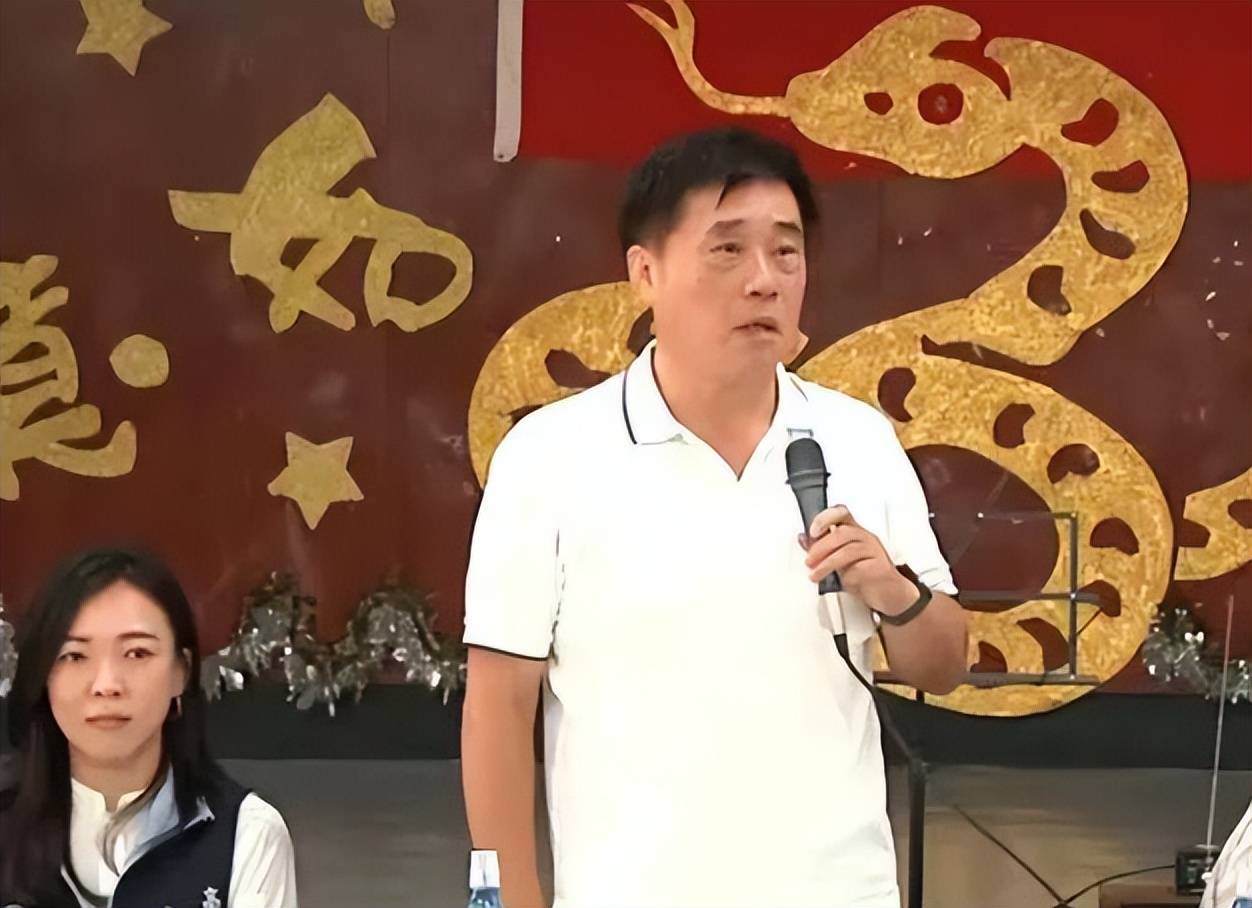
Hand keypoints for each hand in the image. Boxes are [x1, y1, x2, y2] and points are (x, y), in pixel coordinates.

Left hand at [802, 505, 917, 615]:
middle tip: (809, 561)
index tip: (812, 531)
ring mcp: (874, 551)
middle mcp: (866, 537)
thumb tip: (803, 539)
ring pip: (848, 551)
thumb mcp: (839, 560)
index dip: (825, 518)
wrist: (889, 593)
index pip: (842, 513)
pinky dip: (846, 577)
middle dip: (820, 547)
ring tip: (815, 575)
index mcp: (856, 531)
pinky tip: (841, 582)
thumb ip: (822, 549)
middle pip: (842, 532)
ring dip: (826, 564)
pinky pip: (859, 569)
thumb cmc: (865, 574)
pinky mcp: (880, 568)